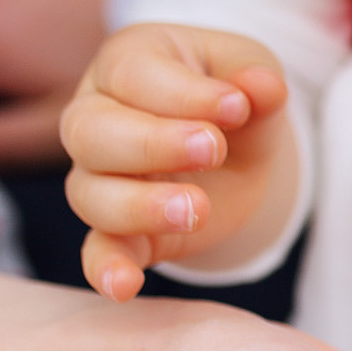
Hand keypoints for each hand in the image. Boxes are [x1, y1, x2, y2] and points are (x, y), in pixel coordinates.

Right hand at [61, 22, 293, 298]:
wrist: (238, 145)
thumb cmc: (233, 93)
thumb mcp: (251, 72)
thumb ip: (256, 80)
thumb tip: (260, 86)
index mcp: (126, 63)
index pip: (133, 74)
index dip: (183, 93)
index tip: (237, 106)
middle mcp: (95, 116)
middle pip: (91, 132)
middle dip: (152, 144)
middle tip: (211, 150)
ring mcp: (98, 176)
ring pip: (91, 193)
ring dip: (140, 205)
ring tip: (196, 209)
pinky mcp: (118, 230)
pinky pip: (96, 251)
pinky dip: (106, 269)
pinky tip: (125, 287)